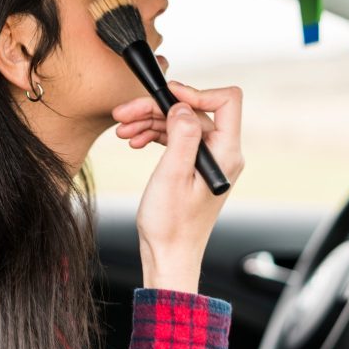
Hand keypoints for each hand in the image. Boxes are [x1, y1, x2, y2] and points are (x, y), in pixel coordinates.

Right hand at [111, 81, 244, 293]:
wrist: (168, 255)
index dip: (196, 92)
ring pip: (181, 124)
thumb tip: (183, 105)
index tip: (166, 95)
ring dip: (150, 122)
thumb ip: (182, 137)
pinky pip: (176, 139)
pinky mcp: (194, 166)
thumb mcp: (172, 175)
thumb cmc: (171, 225)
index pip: (226, 101)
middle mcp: (222, 154)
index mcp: (225, 154)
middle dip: (157, 109)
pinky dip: (154, 135)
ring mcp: (208, 160)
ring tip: (122, 130)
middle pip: (194, 111)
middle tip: (124, 113)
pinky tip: (133, 141)